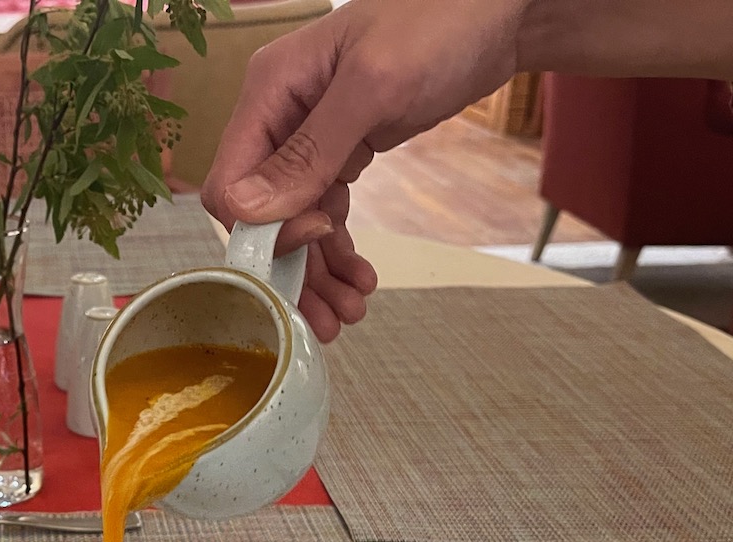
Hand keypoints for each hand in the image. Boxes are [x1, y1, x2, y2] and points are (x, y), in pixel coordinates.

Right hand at [202, 0, 529, 340]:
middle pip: (262, 214)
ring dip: (318, 271)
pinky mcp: (342, 150)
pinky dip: (338, 249)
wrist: (501, 9)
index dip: (261, 228)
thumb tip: (247, 212)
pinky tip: (360, 278)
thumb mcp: (374, 86)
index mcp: (269, 91)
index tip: (312, 240)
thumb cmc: (439, 22)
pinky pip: (324, 211)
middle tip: (327, 319)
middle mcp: (278, 118)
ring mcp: (308, 137)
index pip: (231, 182)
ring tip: (352, 312)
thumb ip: (309, 151)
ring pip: (294, 222)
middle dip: (292, 268)